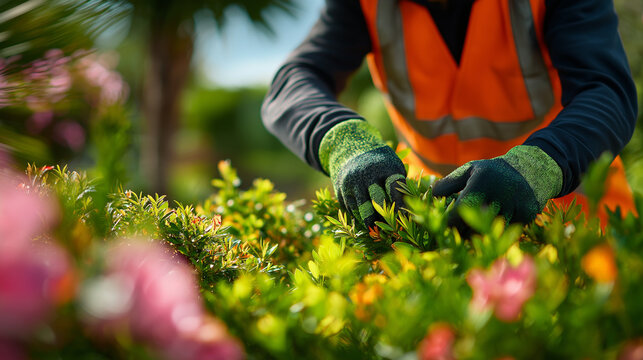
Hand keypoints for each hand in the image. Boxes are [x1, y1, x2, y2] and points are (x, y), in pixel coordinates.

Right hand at [319, 120, 406, 228]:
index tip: (405, 218)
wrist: (349, 148)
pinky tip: (366, 222)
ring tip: (378, 231)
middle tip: (391, 231)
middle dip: (385, 218)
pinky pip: (350, 210)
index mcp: (383, 166)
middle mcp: (365, 174)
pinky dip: (358, 217)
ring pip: (362, 210)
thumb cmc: (380, 162)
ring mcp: (350, 182)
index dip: (400, 204)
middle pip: (377, 202)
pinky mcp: (340, 189)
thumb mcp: (393, 166)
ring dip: (371, 222)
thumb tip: (410, 213)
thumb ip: (401, 185)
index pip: (394, 188)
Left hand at [432, 145, 561, 235]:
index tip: (440, 230)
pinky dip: (494, 235)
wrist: (532, 170)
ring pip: (489, 233)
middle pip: (474, 226)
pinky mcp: (526, 217)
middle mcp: (499, 196)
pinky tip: (488, 233)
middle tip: (450, 238)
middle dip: (461, 234)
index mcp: (481, 183)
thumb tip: (430, 196)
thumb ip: (448, 184)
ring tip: (467, 237)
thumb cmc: (492, 172)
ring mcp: (515, 208)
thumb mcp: (469, 170)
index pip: (460, 212)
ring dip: (476, 237)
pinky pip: (505, 233)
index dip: (448, 224)